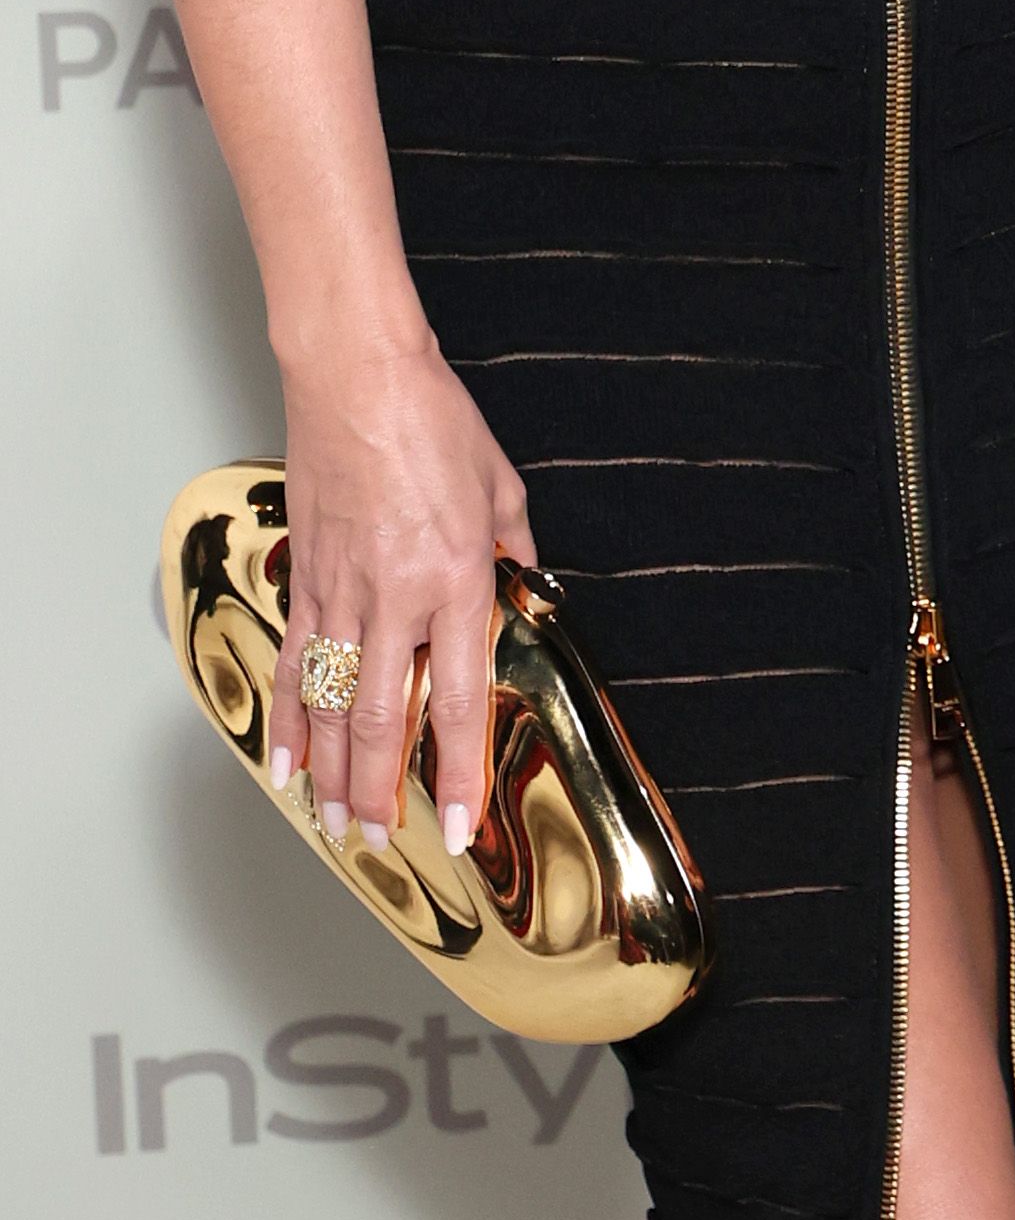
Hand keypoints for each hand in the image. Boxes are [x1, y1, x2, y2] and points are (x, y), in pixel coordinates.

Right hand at [265, 332, 533, 851]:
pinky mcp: (307, 576)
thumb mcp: (500, 483)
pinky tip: (287, 761)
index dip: (460, 770)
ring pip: (336, 705)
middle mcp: (397, 597)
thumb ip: (514, 545)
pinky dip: (292, 718)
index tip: (460, 827)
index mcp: (458, 578)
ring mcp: (344, 591)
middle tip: (382, 842)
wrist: (358, 377)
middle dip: (384, 792)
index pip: (461, 697)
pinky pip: (299, 662)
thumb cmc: (434, 420)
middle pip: (387, 719)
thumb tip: (523, 583)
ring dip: (334, 773)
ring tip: (336, 824)